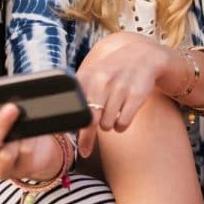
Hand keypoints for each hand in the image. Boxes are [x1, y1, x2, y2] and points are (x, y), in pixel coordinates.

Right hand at [0, 101, 62, 180]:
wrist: (34, 148)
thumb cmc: (7, 129)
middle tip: (11, 108)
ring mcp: (1, 169)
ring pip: (5, 156)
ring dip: (14, 137)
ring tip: (24, 122)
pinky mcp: (21, 171)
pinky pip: (24, 157)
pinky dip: (28, 143)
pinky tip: (32, 134)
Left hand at [76, 32, 173, 156]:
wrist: (141, 56)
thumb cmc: (110, 73)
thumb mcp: (91, 77)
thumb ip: (76, 97)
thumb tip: (62, 127)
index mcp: (86, 77)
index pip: (73, 108)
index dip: (70, 125)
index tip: (67, 138)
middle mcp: (101, 81)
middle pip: (89, 120)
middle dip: (86, 136)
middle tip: (85, 147)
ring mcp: (119, 87)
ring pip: (106, 126)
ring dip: (108, 126)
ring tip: (111, 116)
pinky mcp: (135, 95)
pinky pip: (122, 124)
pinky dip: (120, 126)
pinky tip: (121, 118)